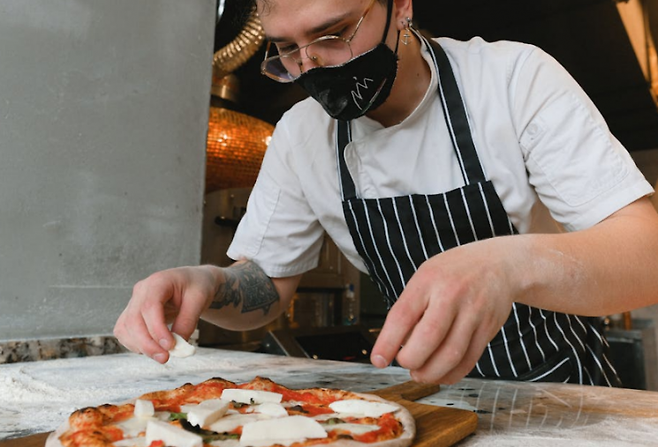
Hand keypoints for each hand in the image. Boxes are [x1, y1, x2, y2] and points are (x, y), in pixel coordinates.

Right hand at [113, 265, 217, 362]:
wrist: (192, 282)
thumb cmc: (196, 286)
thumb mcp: (200, 299)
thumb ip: (188, 321)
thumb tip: (177, 345)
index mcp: (158, 282)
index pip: (149, 306)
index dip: (157, 329)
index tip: (170, 346)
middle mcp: (141, 291)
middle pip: (133, 320)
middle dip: (147, 344)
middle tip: (165, 358)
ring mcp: (134, 302)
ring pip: (125, 328)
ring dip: (141, 346)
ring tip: (163, 354)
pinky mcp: (132, 314)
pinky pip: (125, 332)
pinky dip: (136, 345)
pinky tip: (153, 349)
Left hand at [370, 238, 517, 383]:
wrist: (499, 263)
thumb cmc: (454, 272)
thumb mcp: (426, 276)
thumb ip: (411, 306)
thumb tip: (395, 345)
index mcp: (428, 280)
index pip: (402, 316)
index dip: (387, 343)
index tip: (378, 360)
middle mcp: (451, 295)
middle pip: (428, 338)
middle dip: (411, 360)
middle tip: (404, 363)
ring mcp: (473, 312)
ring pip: (451, 354)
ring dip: (431, 373)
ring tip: (420, 374)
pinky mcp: (488, 328)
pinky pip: (469, 359)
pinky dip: (451, 374)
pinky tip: (441, 374)